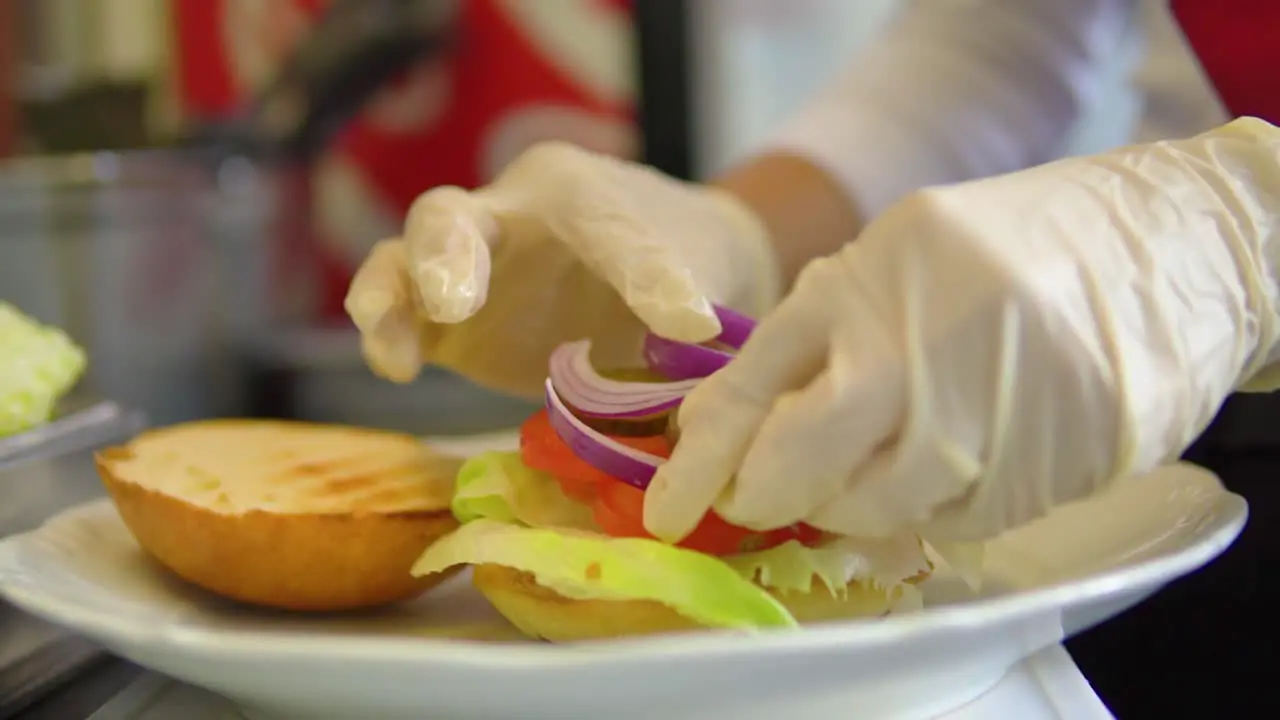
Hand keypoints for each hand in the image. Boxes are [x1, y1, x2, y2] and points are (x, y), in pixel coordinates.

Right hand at [345, 142, 780, 396]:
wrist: (665, 276)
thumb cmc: (681, 262)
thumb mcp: (702, 273)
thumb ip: (689, 295)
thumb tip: (696, 333)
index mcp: (577, 193)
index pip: (600, 226)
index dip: (643, 275)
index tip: (689, 323)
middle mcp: (506, 216)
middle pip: (450, 216)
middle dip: (446, 255)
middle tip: (454, 302)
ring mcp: (468, 270)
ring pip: (399, 260)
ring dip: (388, 300)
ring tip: (395, 353)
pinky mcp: (447, 324)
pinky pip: (399, 317)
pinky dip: (389, 337)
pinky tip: (399, 368)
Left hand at [644, 118, 1279, 542]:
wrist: (1160, 254)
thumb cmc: (1008, 253)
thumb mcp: (890, 264)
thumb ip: (807, 340)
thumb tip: (718, 421)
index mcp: (857, 289)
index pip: (749, 393)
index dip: (699, 463)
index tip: (671, 508)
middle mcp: (906, 362)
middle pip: (794, 470)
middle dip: (763, 496)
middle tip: (760, 496)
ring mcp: (969, 428)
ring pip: (863, 511)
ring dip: (845, 501)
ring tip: (877, 453)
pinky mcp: (1024, 481)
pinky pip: (937, 522)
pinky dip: (920, 503)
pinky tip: (946, 455)